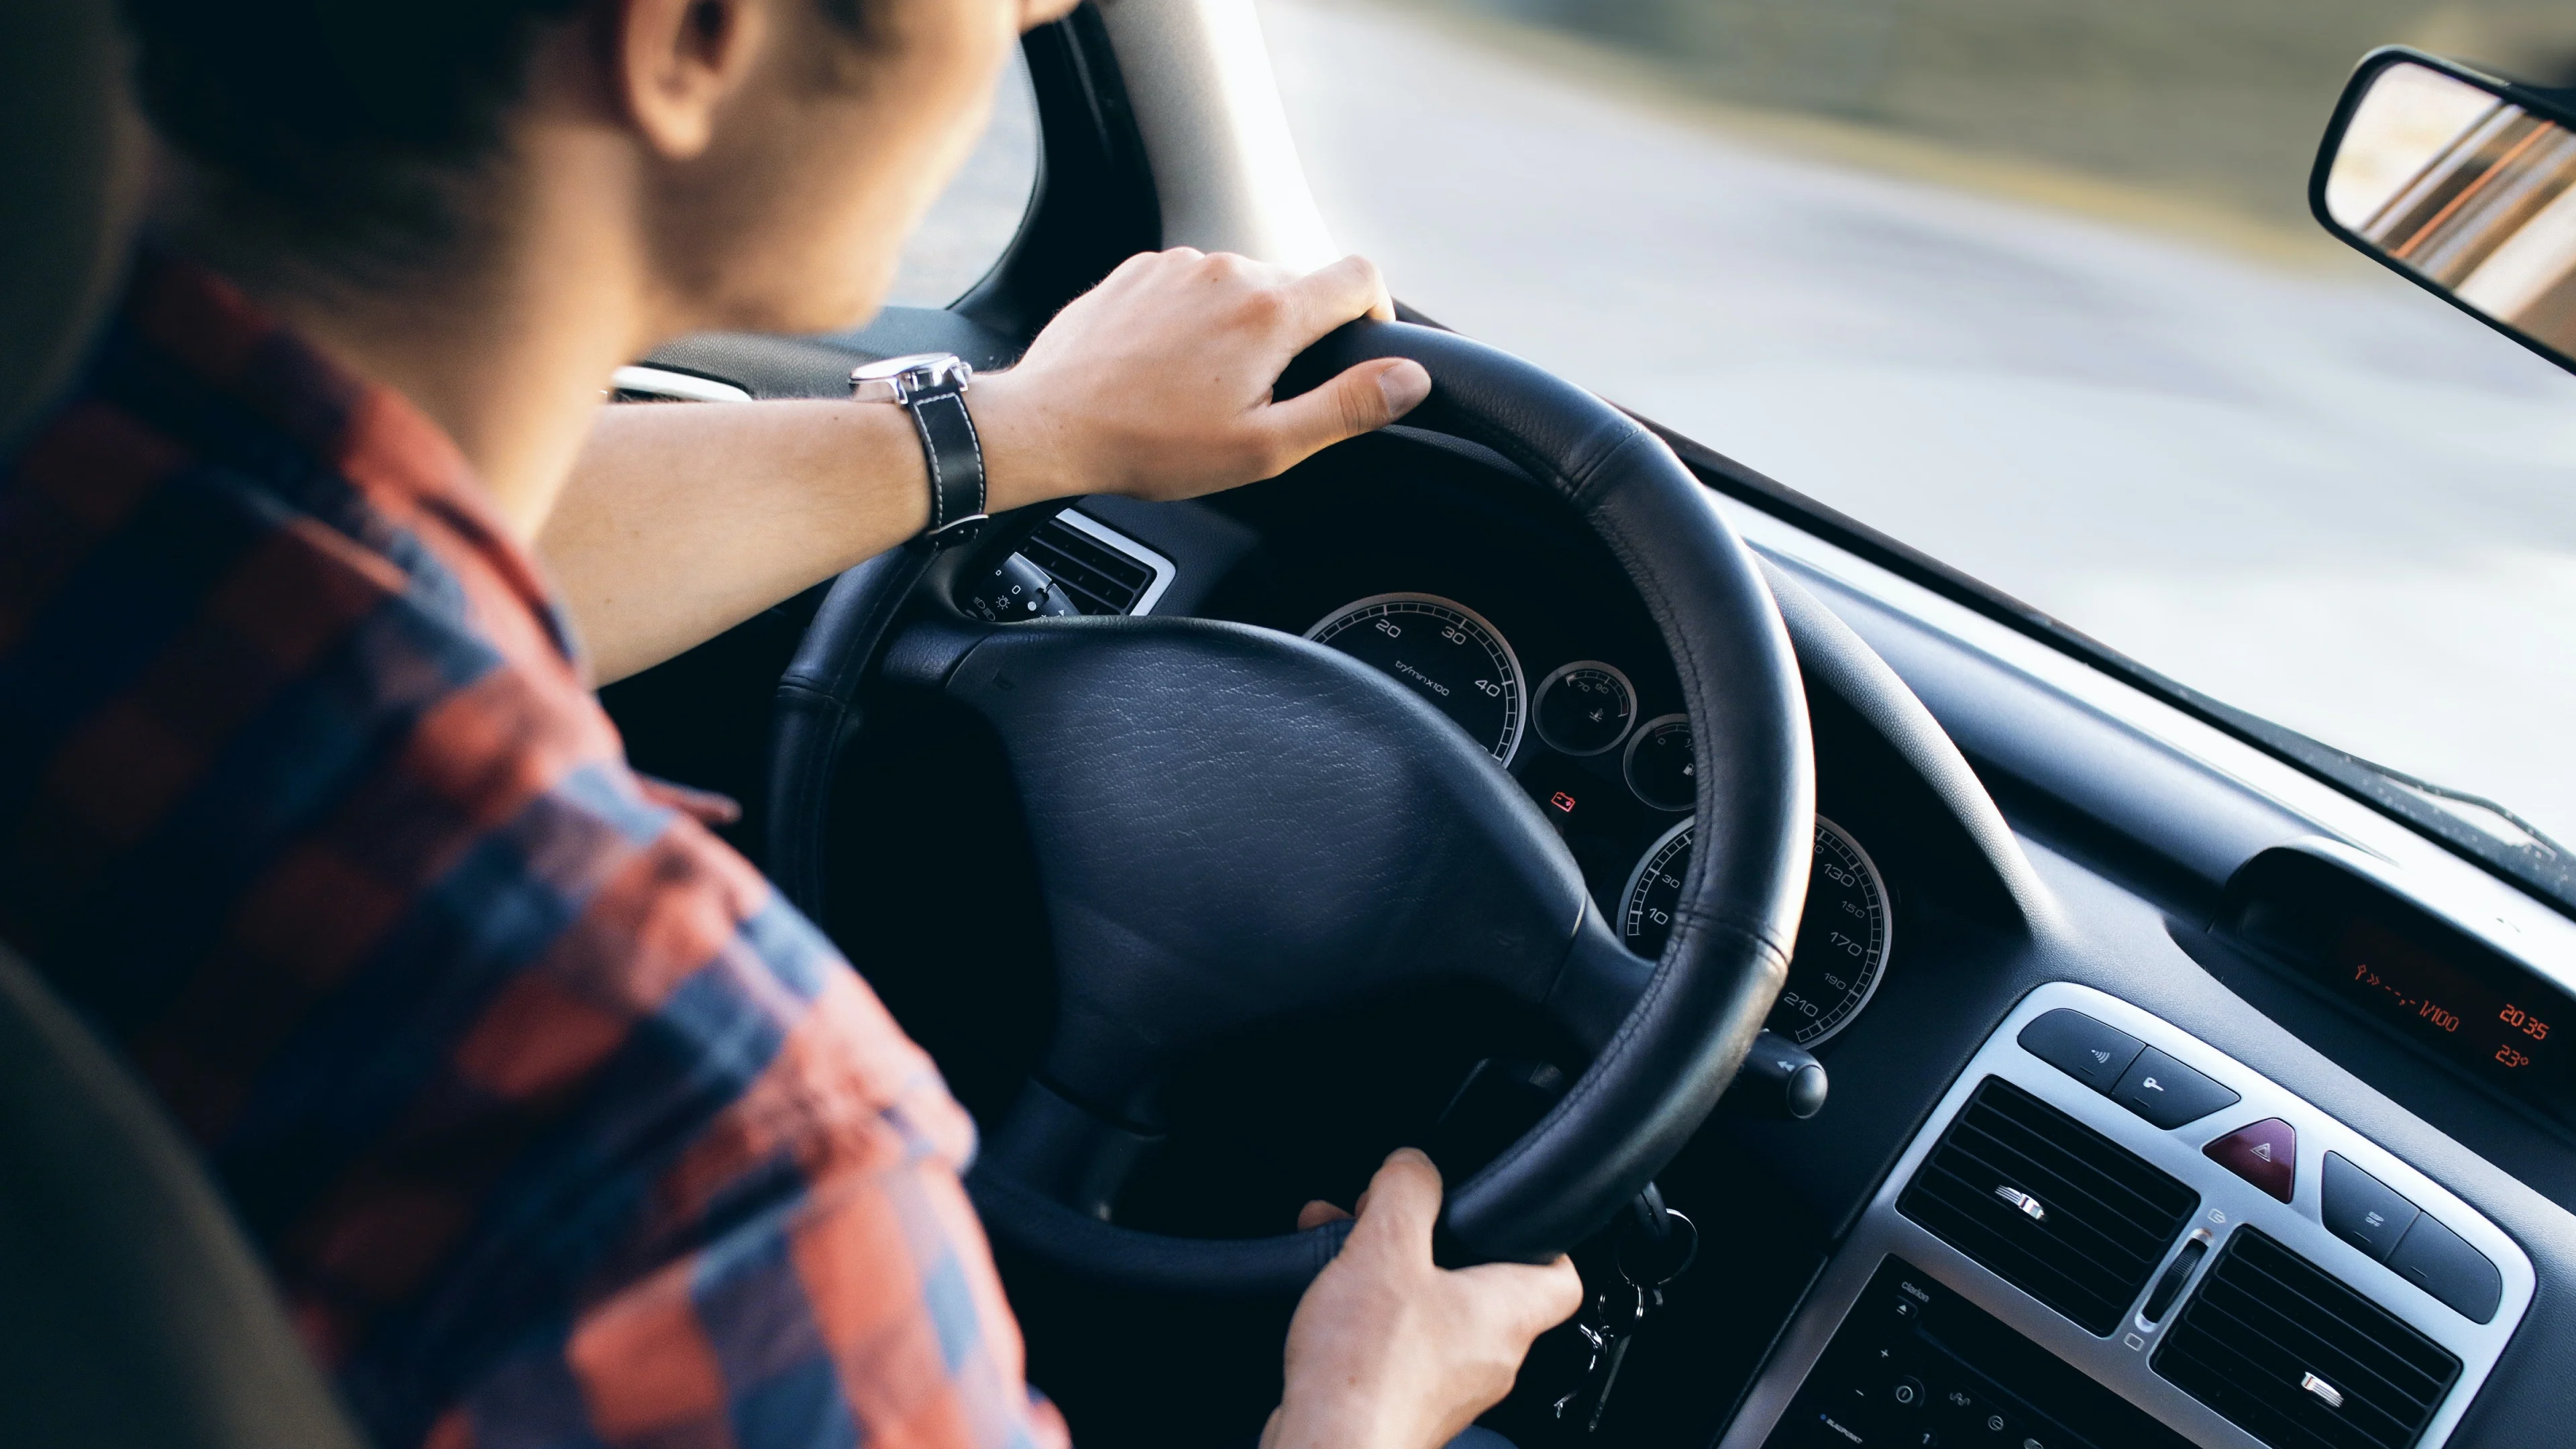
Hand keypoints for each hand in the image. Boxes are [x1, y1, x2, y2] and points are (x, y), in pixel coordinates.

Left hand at [970, 250, 1433, 508]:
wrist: (1047, 423)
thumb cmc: (1150, 445)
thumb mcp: (1263, 446)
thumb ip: (1346, 408)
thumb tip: (1410, 379)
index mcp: (1271, 311)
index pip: (1360, 277)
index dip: (1375, 312)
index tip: (1359, 349)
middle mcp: (1229, 270)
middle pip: (1298, 286)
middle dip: (1296, 336)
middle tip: (1260, 398)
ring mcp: (1179, 263)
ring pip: (1241, 285)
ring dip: (1241, 327)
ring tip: (1203, 388)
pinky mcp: (1139, 269)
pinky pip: (1191, 284)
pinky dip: (1194, 319)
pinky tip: (1166, 367)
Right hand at [1261, 1149, 1583, 1448]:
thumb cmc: (1368, 1371)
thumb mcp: (1385, 1250)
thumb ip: (1406, 1192)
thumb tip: (1414, 1164)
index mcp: (1506, 1315)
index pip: (1562, 1276)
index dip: (1541, 1237)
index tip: (1508, 1213)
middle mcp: (1489, 1357)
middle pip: (1482, 1286)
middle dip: (1431, 1244)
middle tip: (1393, 1219)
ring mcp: (1450, 1387)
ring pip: (1432, 1311)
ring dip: (1390, 1274)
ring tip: (1343, 1247)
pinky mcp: (1408, 1404)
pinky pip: (1399, 1344)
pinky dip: (1369, 1314)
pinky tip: (1327, 1298)